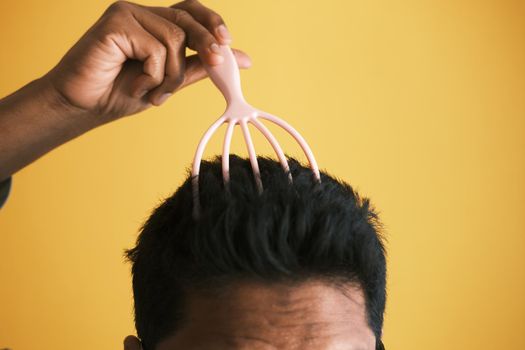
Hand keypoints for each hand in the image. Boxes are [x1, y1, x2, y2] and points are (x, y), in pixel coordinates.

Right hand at [45, 0, 251, 122]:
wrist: (83, 107)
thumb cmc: (120, 92)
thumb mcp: (170, 81)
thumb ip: (202, 67)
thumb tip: (242, 59)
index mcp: (154, 23)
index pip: (191, 11)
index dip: (212, 23)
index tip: (228, 44)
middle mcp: (142, 13)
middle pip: (187, 19)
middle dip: (206, 44)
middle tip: (216, 63)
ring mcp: (128, 13)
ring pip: (175, 39)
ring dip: (171, 75)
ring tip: (153, 93)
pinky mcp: (116, 21)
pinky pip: (155, 48)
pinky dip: (153, 75)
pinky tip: (137, 86)